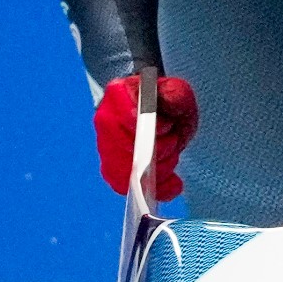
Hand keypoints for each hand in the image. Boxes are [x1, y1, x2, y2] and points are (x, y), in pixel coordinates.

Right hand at [94, 74, 198, 199]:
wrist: (161, 114)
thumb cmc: (166, 102)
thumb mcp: (177, 92)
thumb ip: (174, 94)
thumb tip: (165, 101)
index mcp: (117, 94)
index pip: (125, 116)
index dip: (149, 127)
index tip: (168, 126)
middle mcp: (105, 120)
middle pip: (124, 149)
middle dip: (157, 152)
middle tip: (174, 142)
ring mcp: (106, 147)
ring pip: (124, 172)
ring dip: (157, 172)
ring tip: (172, 160)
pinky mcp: (112, 169)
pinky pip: (128, 188)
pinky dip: (154, 189)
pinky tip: (173, 183)